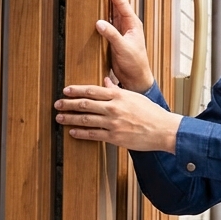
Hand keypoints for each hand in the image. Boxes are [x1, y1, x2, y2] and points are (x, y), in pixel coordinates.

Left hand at [55, 77, 181, 152]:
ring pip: (86, 119)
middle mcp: (114, 108)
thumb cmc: (152, 113)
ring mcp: (113, 123)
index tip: (66, 90)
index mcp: (119, 96)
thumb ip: (118, 90)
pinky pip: (93, 134)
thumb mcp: (135, 97)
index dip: (76, 90)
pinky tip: (73, 132)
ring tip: (60, 118)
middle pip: (85, 104)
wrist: (163, 130)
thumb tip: (106, 82)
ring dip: (70, 119)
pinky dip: (81, 133)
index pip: (92, 90)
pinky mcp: (114, 137)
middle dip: (68, 104)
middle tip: (58, 104)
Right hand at [98, 0, 154, 92]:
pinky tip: (101, 2)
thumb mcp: (123, 49)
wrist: (136, 77)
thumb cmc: (134, 63)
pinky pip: (110, 16)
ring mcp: (122, 28)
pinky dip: (105, 7)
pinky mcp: (115, 34)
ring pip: (115, 6)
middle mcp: (128, 23)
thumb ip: (112, 35)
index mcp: (133, 24)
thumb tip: (99, 22)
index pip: (122, 4)